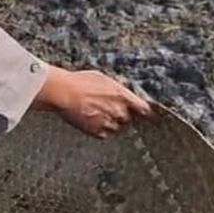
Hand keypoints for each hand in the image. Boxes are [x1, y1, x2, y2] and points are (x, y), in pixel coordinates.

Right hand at [32, 66, 152, 137]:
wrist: (63, 93)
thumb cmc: (80, 82)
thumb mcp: (102, 78)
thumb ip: (116, 89)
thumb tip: (122, 93)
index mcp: (123, 96)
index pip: (144, 109)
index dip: (147, 114)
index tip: (150, 117)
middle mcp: (120, 111)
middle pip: (129, 119)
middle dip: (122, 115)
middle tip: (108, 109)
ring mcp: (109, 123)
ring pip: (117, 128)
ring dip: (111, 123)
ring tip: (95, 113)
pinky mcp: (98, 132)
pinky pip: (104, 133)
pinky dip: (99, 129)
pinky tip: (89, 119)